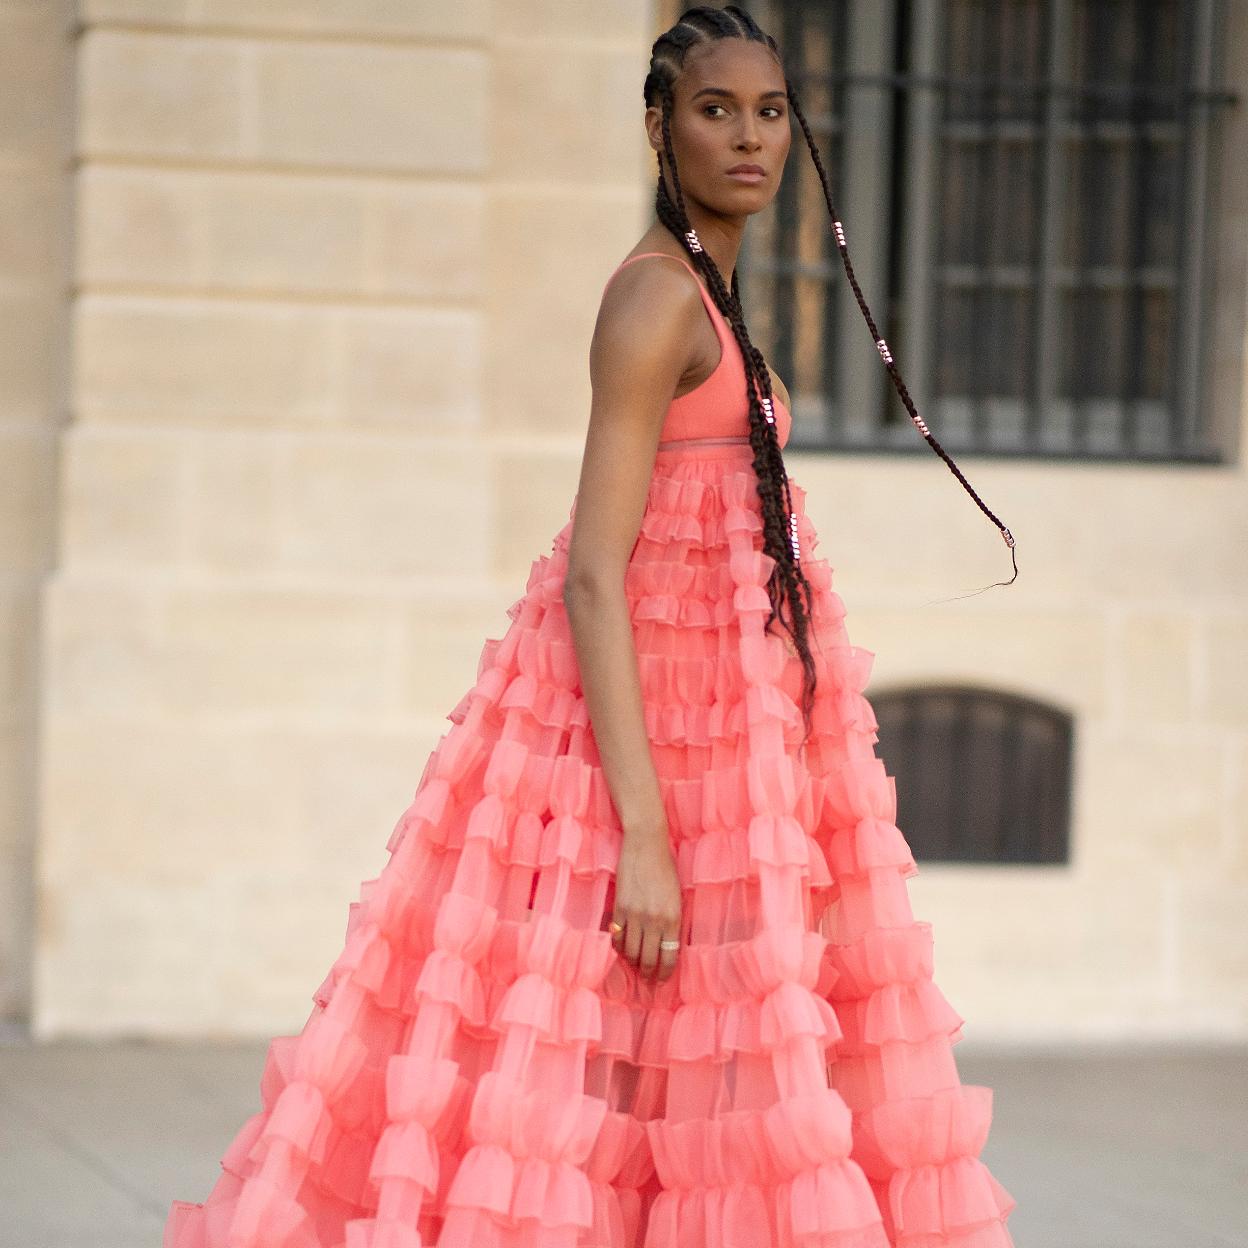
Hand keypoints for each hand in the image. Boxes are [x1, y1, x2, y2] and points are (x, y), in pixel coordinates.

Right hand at [608, 826, 682, 980]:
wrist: (646, 844)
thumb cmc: (666, 867)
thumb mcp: (677, 896)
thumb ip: (673, 921)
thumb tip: (667, 945)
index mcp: (673, 918)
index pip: (668, 957)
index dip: (664, 973)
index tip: (661, 980)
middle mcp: (654, 920)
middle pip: (648, 959)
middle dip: (647, 974)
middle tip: (647, 980)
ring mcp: (634, 915)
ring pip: (630, 951)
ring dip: (632, 962)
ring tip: (634, 966)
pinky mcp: (619, 907)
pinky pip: (616, 936)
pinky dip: (618, 947)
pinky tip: (622, 948)